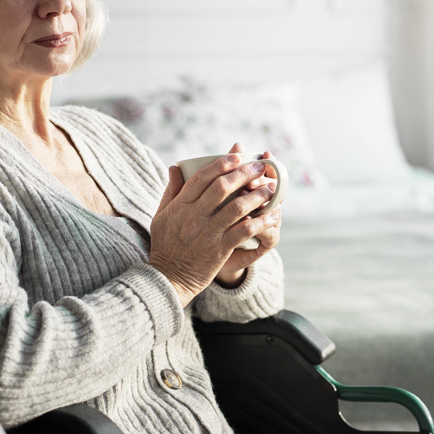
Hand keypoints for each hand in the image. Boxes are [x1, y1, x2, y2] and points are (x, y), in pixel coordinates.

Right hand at [148, 144, 278, 303]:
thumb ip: (171, 190)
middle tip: (260, 166)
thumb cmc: (165, 244)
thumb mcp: (161, 214)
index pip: (201, 178)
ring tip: (271, 187)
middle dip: (244, 174)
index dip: (220, 164)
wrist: (168, 277)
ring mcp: (208, 232)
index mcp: (180, 205)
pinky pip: (244, 231)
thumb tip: (175, 166)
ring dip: (257, 195)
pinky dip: (261, 221)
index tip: (236, 155)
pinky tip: (273, 215)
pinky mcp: (220, 249)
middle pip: (222, 188)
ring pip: (237, 208)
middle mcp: (194, 216)